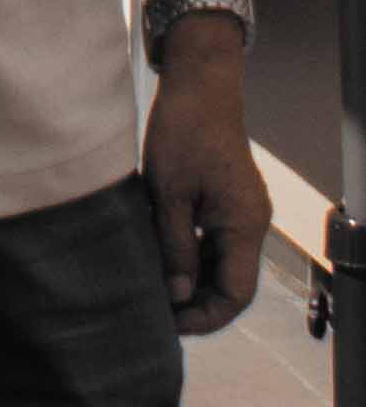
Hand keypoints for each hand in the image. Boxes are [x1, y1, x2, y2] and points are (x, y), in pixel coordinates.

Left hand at [145, 44, 269, 335]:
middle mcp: (251, 223)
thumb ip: (175, 246)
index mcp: (243, 225)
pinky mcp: (228, 199)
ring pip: (222, 263)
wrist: (199, 82)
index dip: (205, 316)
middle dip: (197, 303)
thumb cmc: (182, 130)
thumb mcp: (168, 192)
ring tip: (155, 289)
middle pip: (231, 283)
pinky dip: (193, 255)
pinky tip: (163, 258)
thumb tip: (178, 295)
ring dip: (193, 280)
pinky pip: (215, 241)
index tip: (170, 324)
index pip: (235, 294)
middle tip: (157, 313)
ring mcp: (242, 211)